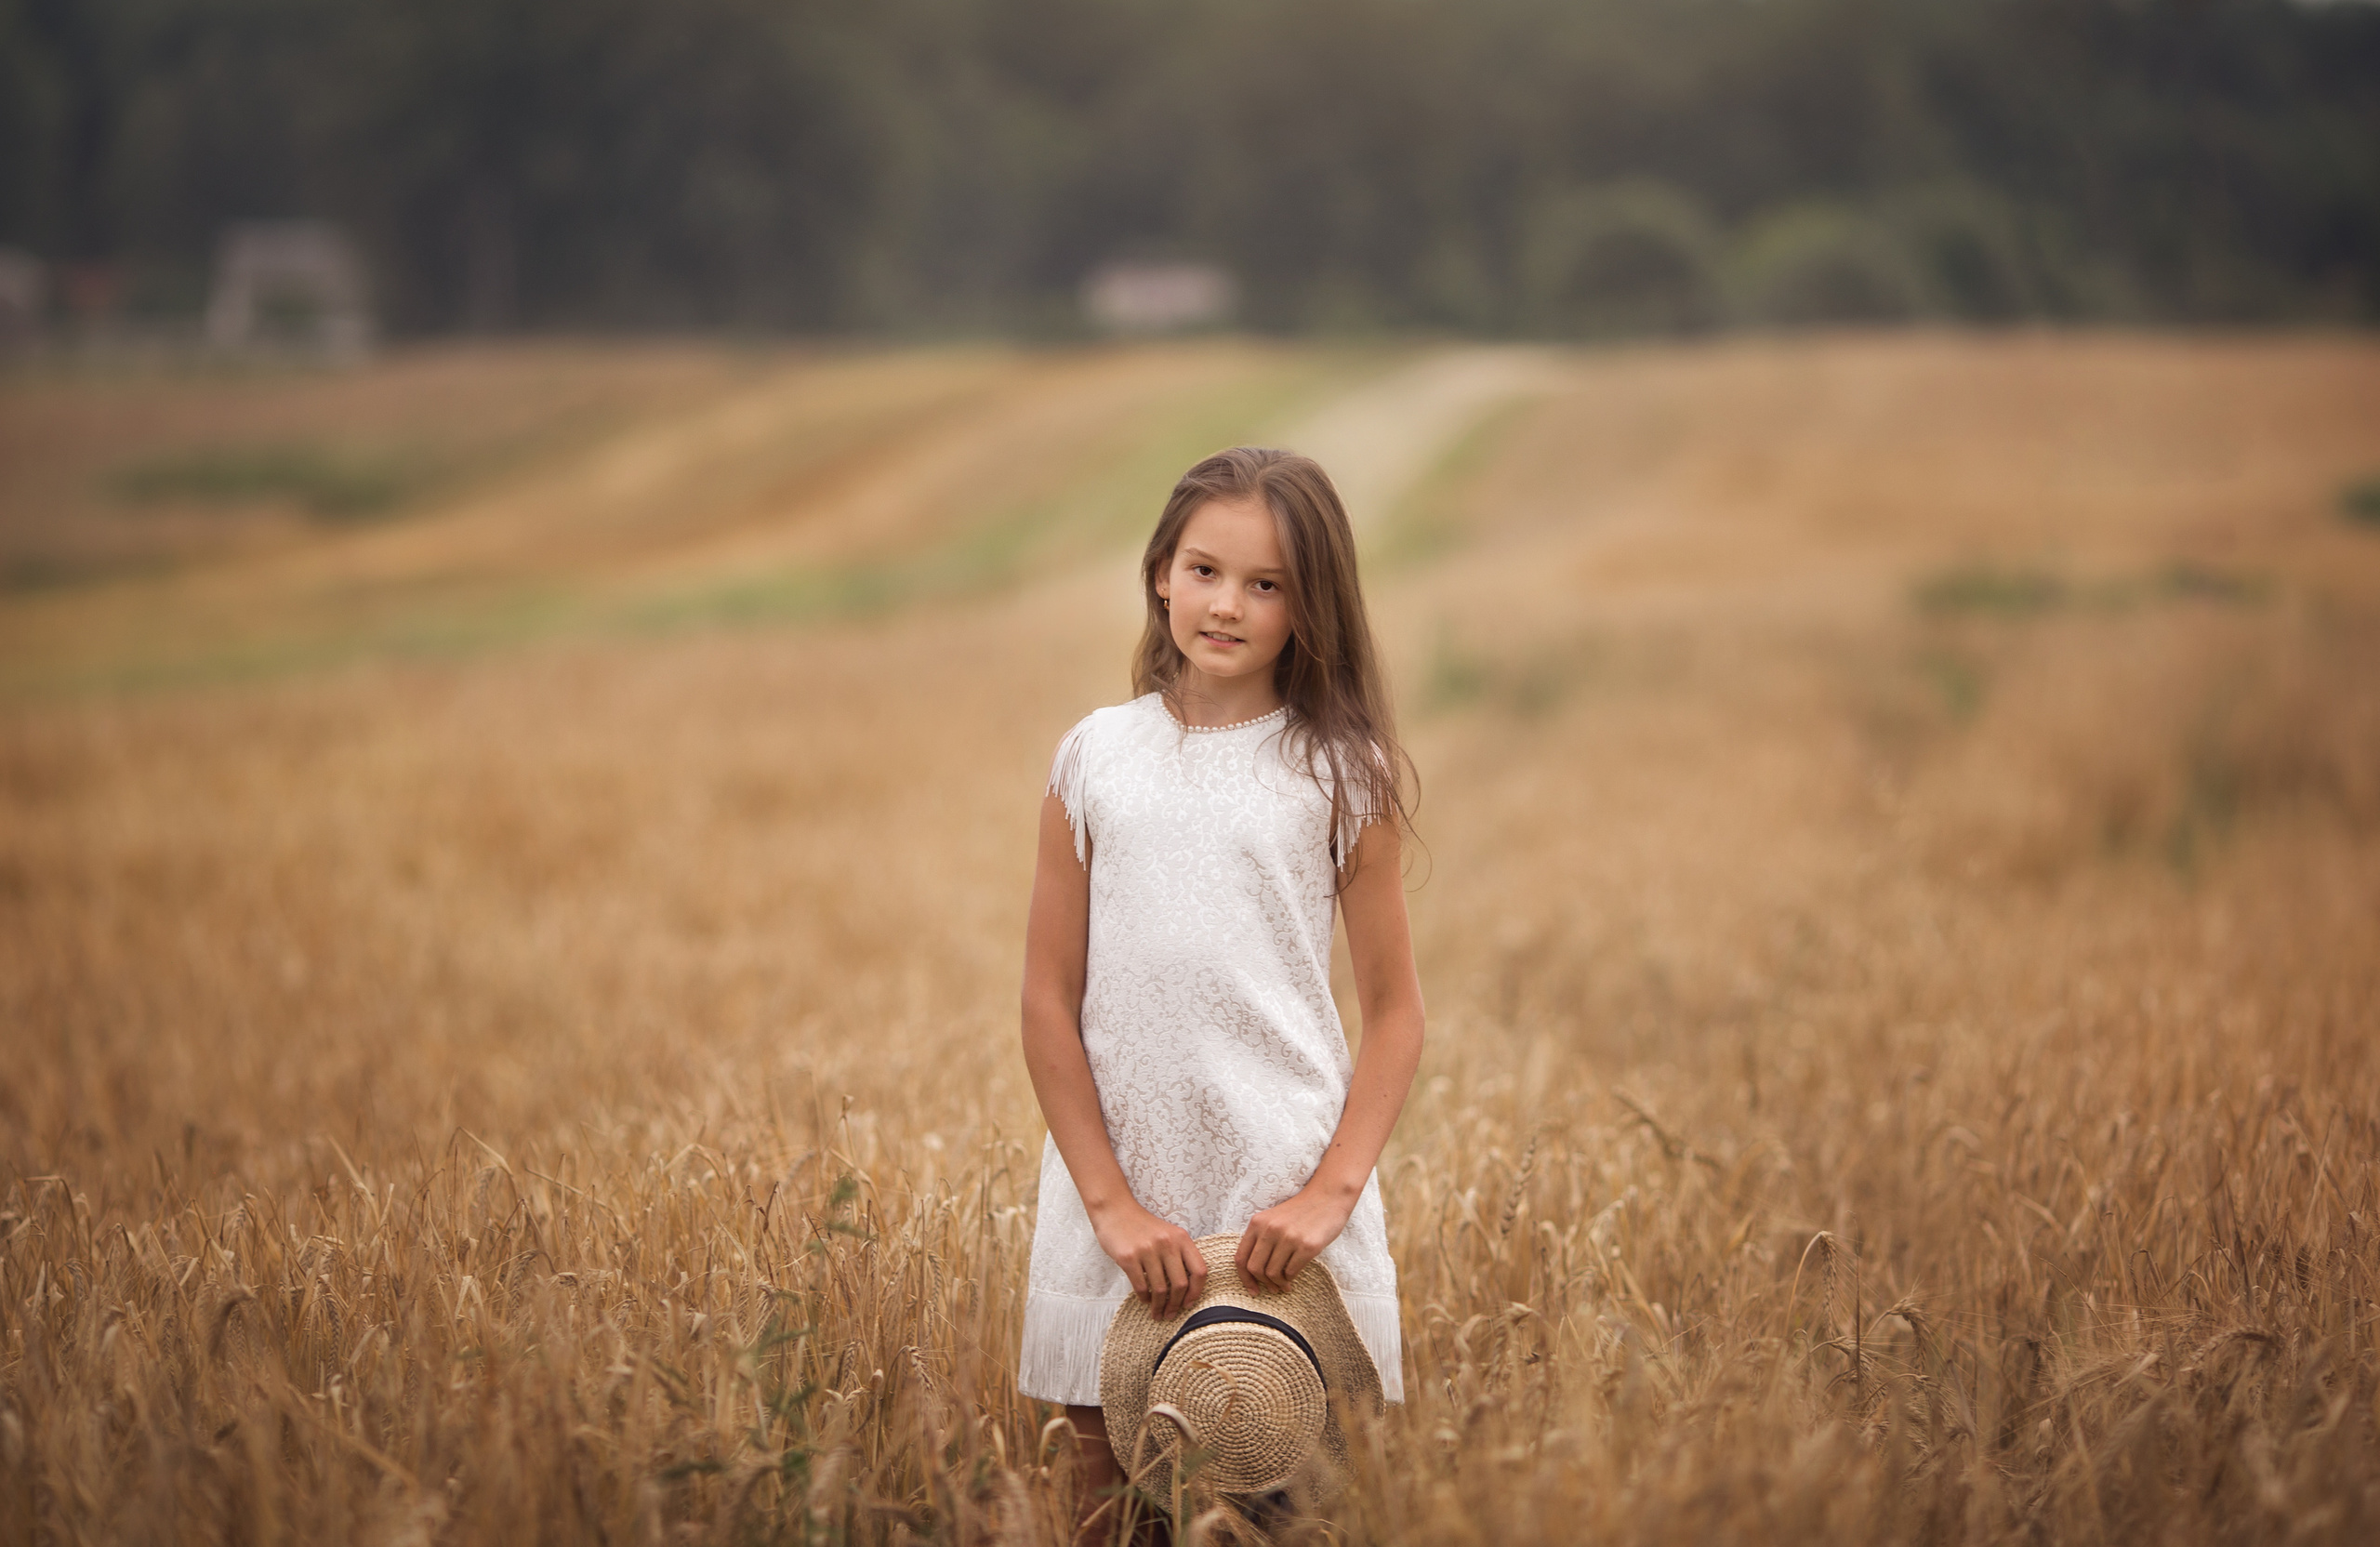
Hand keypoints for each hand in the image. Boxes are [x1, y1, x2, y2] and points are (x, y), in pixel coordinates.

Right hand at [1090, 1201, 1206, 1319]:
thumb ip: (1179, 1255)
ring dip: (1159, 1306)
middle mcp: (1167, 1243)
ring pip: (1160, 1289)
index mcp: (1181, 1238)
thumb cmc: (1142, 1226)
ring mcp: (1147, 1250)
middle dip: (1176, 1305)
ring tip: (1157, 1313)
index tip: (1189, 1304)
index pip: (1199, 1270)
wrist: (1115, 1210)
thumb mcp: (1168, 1234)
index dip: (1196, 1292)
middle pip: (1180, 1284)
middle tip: (1170, 1314)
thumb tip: (1186, 1290)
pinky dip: (1144, 1298)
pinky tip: (1144, 1300)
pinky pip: (1141, 1286)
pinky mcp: (1129, 1257)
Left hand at [1235, 1184, 1355, 1291]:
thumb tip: (1254, 1273)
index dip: (1245, 1278)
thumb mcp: (1273, 1219)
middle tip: (1272, 1289)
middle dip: (1263, 1283)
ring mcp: (1288, 1237)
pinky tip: (1294, 1276)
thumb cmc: (1300, 1211)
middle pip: (1255, 1268)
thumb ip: (1261, 1239)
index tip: (1253, 1290)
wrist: (1328, 1197)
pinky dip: (1291, 1278)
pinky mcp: (1307, 1246)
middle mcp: (1270, 1229)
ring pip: (1272, 1273)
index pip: (1241, 1257)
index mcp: (1258, 1223)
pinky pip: (1291, 1272)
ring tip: (1285, 1284)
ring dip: (1278, 1283)